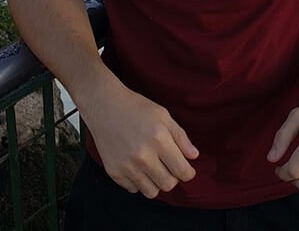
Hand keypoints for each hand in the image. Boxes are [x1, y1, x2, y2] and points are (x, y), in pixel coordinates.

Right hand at [82, 82, 198, 197]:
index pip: (182, 170)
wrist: (105, 106)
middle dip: (173, 178)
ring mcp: (127, 166)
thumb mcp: (163, 115)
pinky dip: (138, 181)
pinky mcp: (114, 172)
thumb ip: (181, 137)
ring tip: (153, 167)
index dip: (188, 173)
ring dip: (156, 182)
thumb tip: (194, 156)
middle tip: (168, 166)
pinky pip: (134, 189)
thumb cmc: (136, 108)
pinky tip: (137, 166)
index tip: (187, 170)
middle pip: (168, 185)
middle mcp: (143, 156)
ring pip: (151, 192)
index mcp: (159, 139)